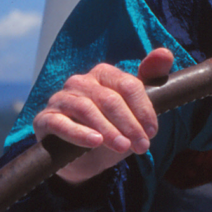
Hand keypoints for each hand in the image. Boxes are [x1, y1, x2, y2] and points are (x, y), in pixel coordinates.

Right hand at [32, 48, 173, 183]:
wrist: (86, 158)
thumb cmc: (114, 127)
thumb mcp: (135, 108)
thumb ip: (151, 78)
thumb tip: (165, 52)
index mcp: (104, 74)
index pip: (128, 85)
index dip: (143, 109)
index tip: (152, 131)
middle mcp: (80, 82)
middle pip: (109, 98)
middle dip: (129, 124)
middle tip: (142, 146)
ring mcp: (60, 99)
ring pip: (86, 109)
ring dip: (108, 130)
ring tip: (123, 147)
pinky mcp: (45, 120)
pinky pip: (60, 123)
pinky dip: (79, 133)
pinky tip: (95, 143)